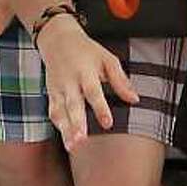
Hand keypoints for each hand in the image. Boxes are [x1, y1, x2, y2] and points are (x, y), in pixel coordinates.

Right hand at [39, 18, 139, 150]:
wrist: (58, 40)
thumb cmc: (86, 50)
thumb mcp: (107, 59)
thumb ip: (120, 80)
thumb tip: (135, 99)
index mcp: (85, 71)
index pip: (93, 92)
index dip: (100, 108)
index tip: (107, 123)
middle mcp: (70, 81)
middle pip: (73, 105)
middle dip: (76, 124)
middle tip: (81, 140)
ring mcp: (58, 88)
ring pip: (60, 111)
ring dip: (65, 130)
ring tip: (72, 146)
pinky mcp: (51, 94)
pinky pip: (54, 112)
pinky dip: (59, 126)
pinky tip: (66, 140)